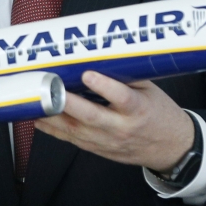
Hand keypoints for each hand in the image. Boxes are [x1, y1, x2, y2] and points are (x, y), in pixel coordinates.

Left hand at [34, 71, 193, 172]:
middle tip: (49, 88)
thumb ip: (126, 77)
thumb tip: (101, 56)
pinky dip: (52, 128)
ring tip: (35, 100)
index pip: (122, 98)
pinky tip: (37, 117)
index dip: (105, 87)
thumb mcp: (151, 91)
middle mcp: (121, 128)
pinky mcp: (97, 149)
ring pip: (74, 129)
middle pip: (91, 116)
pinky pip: (70, 139)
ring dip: (52, 115)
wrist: (171, 149)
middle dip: (66, 102)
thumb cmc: (160, 116)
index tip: (89, 74)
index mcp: (139, 110)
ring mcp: (107, 141)